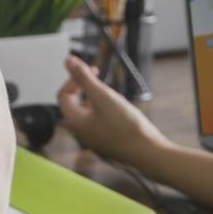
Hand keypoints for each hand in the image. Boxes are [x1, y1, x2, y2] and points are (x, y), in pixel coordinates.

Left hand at [56, 54, 168, 168]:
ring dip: (97, 97)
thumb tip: (67, 60)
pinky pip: (100, 120)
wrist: (149, 152)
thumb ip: (84, 78)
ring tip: (113, 93)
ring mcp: (94, 138)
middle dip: (86, 87)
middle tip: (101, 78)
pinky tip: (121, 108)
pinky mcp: (107, 141)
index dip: (73, 79)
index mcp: (75, 122)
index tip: (91, 70)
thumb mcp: (103, 96)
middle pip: (75, 103)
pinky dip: (106, 109)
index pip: (63, 95)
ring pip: (89, 111)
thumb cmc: (126, 126)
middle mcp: (81, 132)